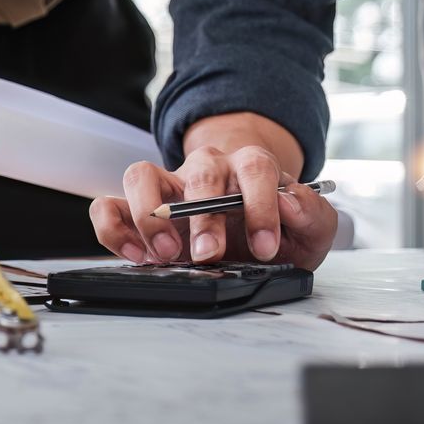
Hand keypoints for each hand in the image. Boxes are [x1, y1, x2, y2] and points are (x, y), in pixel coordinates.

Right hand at [89, 145, 338, 269]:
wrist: (252, 229)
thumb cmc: (278, 229)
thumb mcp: (310, 230)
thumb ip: (314, 214)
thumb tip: (289, 203)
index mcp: (251, 167)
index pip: (255, 169)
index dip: (260, 206)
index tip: (265, 247)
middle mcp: (206, 168)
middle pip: (200, 173)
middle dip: (204, 216)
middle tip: (210, 254)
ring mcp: (168, 186)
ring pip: (142, 175)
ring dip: (150, 213)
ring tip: (165, 253)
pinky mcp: (138, 210)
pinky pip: (109, 205)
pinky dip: (114, 228)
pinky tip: (135, 256)